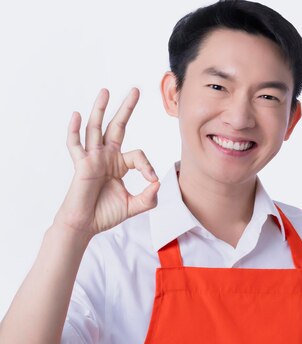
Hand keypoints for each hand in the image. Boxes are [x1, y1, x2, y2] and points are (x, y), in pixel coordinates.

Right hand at [54, 88, 159, 237]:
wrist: (85, 225)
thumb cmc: (105, 214)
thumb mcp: (134, 206)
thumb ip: (148, 198)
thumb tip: (157, 184)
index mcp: (118, 164)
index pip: (138, 155)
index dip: (147, 165)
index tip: (151, 180)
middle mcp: (105, 156)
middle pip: (117, 126)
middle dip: (126, 108)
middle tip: (136, 90)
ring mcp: (92, 158)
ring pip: (96, 128)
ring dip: (100, 109)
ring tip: (105, 91)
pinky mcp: (81, 165)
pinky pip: (75, 145)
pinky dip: (74, 130)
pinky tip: (76, 115)